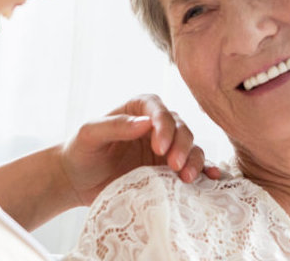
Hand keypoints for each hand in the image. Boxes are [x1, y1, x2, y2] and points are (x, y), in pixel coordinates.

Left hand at [57, 94, 222, 205]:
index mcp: (138, 109)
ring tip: (187, 177)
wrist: (77, 181)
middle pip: (180, 128)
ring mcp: (166, 148)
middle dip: (182, 146)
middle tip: (174, 166)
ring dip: (194, 160)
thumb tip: (146, 123)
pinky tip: (212, 178)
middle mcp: (156, 126)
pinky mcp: (169, 170)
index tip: (159, 148)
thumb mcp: (90, 135)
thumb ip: (115, 126)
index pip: (159, 110)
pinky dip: (205, 171)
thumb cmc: (80, 151)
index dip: (164, 126)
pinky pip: (192, 167)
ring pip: (191, 147)